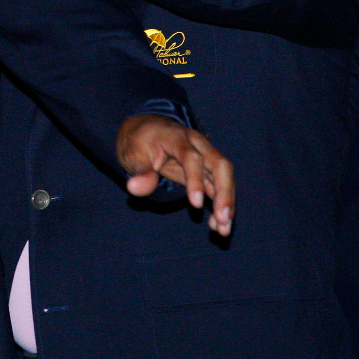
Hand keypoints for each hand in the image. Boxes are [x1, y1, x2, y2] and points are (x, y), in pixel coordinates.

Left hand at [117, 114, 234, 235]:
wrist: (146, 129)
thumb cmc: (138, 142)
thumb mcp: (131, 154)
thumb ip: (139, 171)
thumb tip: (135, 189)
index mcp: (176, 137)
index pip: (191, 157)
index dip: (196, 180)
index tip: (196, 204)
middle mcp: (197, 144)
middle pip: (220, 165)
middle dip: (224, 193)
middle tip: (223, 219)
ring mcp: (205, 156)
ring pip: (224, 177)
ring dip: (226, 203)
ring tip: (223, 229)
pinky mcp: (206, 170)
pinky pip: (218, 187)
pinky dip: (220, 205)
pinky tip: (218, 224)